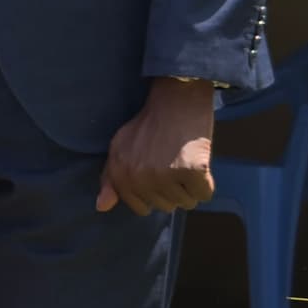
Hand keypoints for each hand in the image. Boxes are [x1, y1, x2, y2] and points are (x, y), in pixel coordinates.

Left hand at [100, 77, 220, 214]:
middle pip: (165, 206)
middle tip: (172, 161)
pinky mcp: (192, 171)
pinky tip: (198, 161)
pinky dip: (206, 182)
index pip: (140, 207)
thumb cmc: (149, 124)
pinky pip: (203, 194)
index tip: (157, 173)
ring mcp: (165, 175)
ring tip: (184, 159)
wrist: (176, 100)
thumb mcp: (120, 147)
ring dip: (189, 185)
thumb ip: (110, 179)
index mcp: (121, 174)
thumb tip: (102, 207)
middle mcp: (140, 178)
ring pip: (185, 202)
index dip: (153, 192)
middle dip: (172, 189)